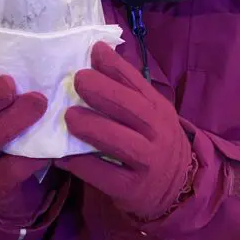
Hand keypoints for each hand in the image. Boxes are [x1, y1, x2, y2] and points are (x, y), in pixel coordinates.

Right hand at [0, 49, 49, 219]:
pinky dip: (29, 158)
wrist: (5, 181)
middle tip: (10, 85)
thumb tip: (49, 40)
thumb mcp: (0, 98)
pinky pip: (7, 172)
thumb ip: (11, 70)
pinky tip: (51, 145)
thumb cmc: (6, 123)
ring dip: (7, 123)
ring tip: (38, 103)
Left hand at [62, 42, 195, 221]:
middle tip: (78, 80)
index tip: (94, 50)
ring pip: (121, 143)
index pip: (138, 83)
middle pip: (133, 109)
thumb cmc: (152, 141)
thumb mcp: (148, 113)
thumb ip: (125, 87)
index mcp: (158, 109)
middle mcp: (157, 133)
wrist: (177, 187)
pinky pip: (105, 176)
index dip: (116, 66)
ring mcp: (148, 162)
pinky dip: (82, 165)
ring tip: (69, 117)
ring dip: (94, 128)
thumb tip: (97, 51)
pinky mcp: (133, 189)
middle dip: (105, 92)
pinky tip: (62, 157)